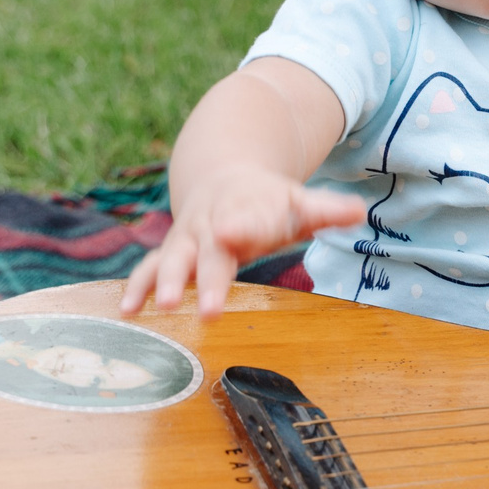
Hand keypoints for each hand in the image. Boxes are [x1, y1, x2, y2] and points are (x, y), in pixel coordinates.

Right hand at [119, 166, 365, 319]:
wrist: (223, 177)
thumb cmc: (268, 200)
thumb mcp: (298, 202)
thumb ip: (326, 210)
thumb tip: (360, 211)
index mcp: (247, 210)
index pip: (249, 220)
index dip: (243, 227)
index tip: (234, 234)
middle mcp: (212, 225)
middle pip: (210, 251)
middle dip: (208, 278)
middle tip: (209, 309)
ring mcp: (188, 238)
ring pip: (173, 258)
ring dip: (166, 281)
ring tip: (163, 306)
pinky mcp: (171, 253)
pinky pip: (149, 268)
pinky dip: (137, 287)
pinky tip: (128, 311)